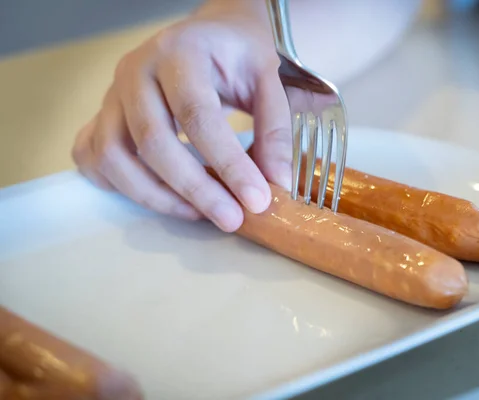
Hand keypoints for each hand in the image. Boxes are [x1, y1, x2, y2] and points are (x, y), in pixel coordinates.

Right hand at [72, 3, 290, 231]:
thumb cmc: (236, 55)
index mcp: (179, 53)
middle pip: (152, 141)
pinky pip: (91, 156)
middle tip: (231, 219)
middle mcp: (136, 70)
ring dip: (156, 196)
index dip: (227, 164)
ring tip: (199, 214)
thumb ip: (273, 129)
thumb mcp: (267, 78)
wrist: (208, 34)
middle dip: (194, 190)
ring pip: (113, 156)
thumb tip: (275, 183)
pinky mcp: (102, 115)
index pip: (198, 115)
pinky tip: (157, 196)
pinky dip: (117, 184)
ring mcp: (112, 94)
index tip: (255, 200)